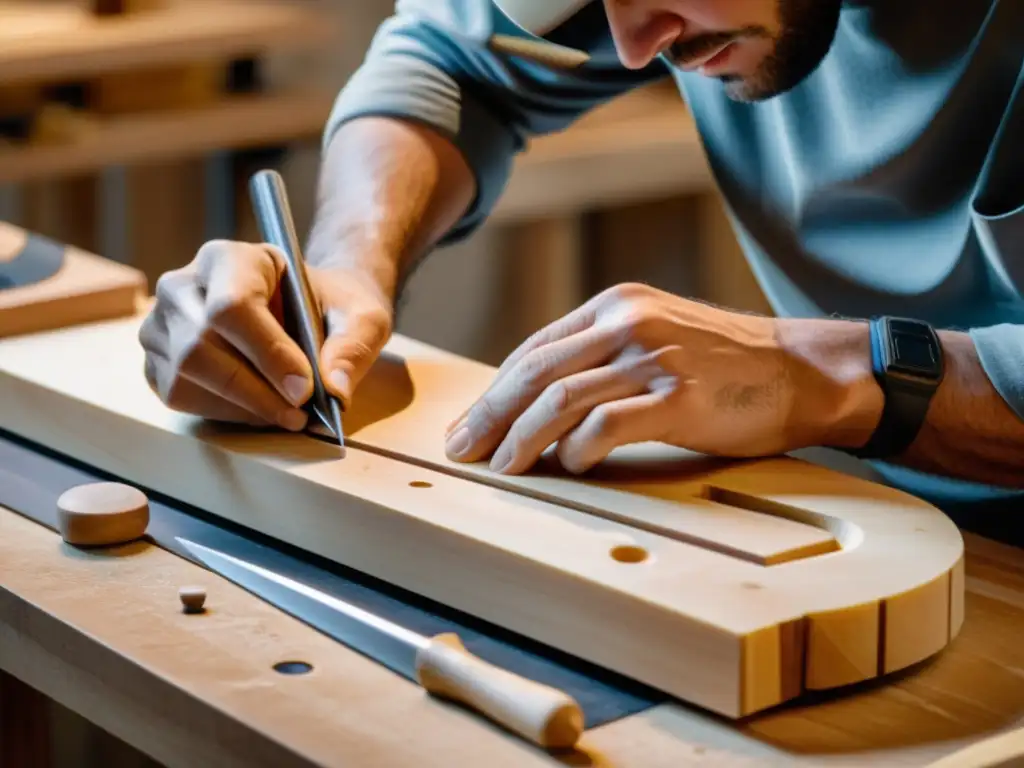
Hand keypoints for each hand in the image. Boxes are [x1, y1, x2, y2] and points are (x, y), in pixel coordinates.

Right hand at [138, 240, 391, 429]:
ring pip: (185, 376)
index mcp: (229, 258)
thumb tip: (334, 390)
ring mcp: (161, 324)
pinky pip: (180, 395)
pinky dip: (223, 412)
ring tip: (285, 414)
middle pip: (201, 347)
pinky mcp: (157, 360)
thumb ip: (354, 346)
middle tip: (299, 415)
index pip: (233, 307)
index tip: (305, 389)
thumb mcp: (361, 315)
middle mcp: (182, 286)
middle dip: (255, 391)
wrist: (303, 309)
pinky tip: (259, 409)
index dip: (268, 353)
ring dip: (241, 407)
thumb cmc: (330, 306)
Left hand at [444, 283, 880, 473]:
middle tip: (463, 450)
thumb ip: (605, 356)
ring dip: (522, 438)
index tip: (472, 424)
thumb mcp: (659, 338)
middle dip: (491, 415)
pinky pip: (607, 423)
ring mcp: (653, 357)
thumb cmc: (729, 365)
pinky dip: (578, 449)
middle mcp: (627, 322)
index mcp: (616, 306)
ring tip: (503, 468)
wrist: (805, 370)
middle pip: (535, 371)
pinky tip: (569, 466)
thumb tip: (545, 403)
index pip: (536, 349)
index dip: (496, 391)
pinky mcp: (679, 396)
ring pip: (561, 397)